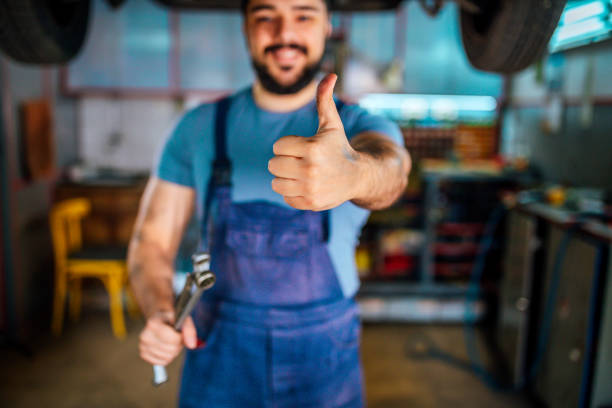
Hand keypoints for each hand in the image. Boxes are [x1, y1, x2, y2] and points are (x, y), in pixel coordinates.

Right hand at [139, 314, 196, 365]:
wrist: (158, 318)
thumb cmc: (171, 318)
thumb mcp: (183, 318)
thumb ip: (189, 330)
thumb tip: (192, 345)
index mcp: (153, 323)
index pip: (173, 339)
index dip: (181, 337)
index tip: (179, 332)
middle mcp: (145, 335)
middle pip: (171, 350)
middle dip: (178, 345)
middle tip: (176, 337)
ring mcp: (142, 346)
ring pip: (168, 357)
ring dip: (174, 351)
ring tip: (170, 341)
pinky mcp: (143, 354)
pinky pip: (162, 362)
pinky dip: (167, 357)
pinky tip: (165, 348)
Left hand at [268, 73, 362, 210]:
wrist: (358, 176)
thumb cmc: (339, 147)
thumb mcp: (332, 124)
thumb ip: (324, 100)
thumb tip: (330, 74)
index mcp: (312, 148)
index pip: (278, 146)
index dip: (288, 145)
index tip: (302, 147)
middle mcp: (311, 169)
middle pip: (273, 165)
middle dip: (284, 161)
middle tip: (300, 161)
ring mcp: (310, 189)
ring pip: (276, 183)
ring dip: (285, 178)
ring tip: (301, 173)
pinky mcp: (310, 203)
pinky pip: (285, 197)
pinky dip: (293, 192)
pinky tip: (307, 186)